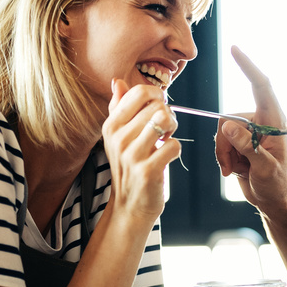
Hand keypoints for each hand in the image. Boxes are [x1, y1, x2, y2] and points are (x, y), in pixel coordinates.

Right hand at [102, 79, 179, 222]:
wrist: (129, 204)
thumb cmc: (128, 165)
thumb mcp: (117, 136)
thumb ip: (118, 107)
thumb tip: (117, 81)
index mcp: (111, 125)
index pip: (139, 93)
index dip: (157, 96)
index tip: (158, 107)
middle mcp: (118, 138)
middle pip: (157, 106)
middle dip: (168, 114)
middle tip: (164, 128)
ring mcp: (132, 155)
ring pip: (165, 120)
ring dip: (172, 128)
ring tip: (165, 137)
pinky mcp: (148, 171)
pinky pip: (174, 145)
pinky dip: (175, 149)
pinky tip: (166, 156)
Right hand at [213, 47, 286, 212]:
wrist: (272, 200)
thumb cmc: (275, 185)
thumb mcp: (264, 168)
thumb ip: (247, 146)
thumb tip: (227, 126)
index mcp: (273, 120)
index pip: (260, 86)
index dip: (248, 67)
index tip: (234, 49)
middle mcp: (260, 121)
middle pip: (229, 119)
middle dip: (226, 144)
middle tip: (236, 166)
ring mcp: (248, 131)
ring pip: (221, 132)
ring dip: (224, 154)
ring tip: (237, 171)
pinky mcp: (238, 141)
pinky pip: (219, 142)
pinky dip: (223, 158)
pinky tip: (235, 171)